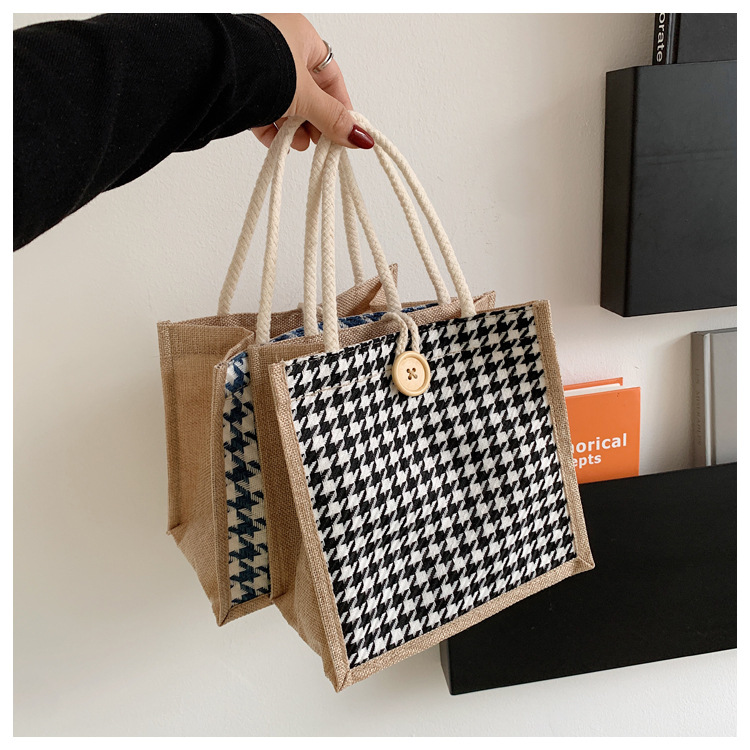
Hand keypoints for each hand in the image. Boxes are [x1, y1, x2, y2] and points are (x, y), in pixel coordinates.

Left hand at [253, 14, 373, 151]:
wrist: (216, 73)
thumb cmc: (264, 69)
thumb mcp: (307, 98)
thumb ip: (333, 119)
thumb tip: (361, 138)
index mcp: (301, 36)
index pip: (331, 77)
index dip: (340, 107)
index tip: (345, 132)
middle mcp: (280, 48)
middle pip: (309, 93)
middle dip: (315, 122)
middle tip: (321, 144)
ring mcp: (259, 68)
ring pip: (286, 104)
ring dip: (295, 129)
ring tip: (299, 145)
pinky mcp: (241, 87)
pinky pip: (263, 110)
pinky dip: (273, 129)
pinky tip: (280, 144)